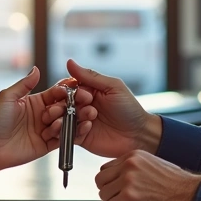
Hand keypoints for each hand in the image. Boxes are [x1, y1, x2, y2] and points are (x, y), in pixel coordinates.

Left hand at [0, 67, 90, 171]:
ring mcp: (46, 130)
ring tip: (61, 120)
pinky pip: (62, 138)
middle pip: (63, 107)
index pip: (55, 93)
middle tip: (69, 106)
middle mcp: (43, 115)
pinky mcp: (47, 145)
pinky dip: (66, 134)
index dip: (64, 91)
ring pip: (65, 122)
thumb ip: (24, 84)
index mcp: (35, 102)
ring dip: (67, 120)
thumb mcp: (7, 98)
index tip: (71, 88)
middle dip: (69, 106)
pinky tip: (63, 130)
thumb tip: (36, 68)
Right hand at [43, 59, 160, 157]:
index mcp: (87, 91)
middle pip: (61, 103)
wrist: (139, 135)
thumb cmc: (129, 109)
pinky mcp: (80, 138)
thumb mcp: (112, 87)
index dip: (69, 90)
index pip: (67, 87)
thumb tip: (70, 62)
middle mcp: (80, 106)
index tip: (81, 95)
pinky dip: (75, 130)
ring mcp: (79, 122)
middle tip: (79, 108)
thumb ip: (90, 76)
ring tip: (84, 117)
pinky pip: (68, 135)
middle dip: (65, 105)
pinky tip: (88, 127)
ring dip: (67, 118)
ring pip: (61, 119)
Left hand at [95, 150, 200, 200]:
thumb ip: (135, 170)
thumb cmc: (178, 187)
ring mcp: (128, 180)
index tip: (119, 191)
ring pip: (103, 194)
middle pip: (100, 180)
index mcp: (134, 156)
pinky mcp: (128, 196)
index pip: (107, 168)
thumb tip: (120, 182)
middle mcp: (129, 165)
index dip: (112, 183)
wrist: (192, 196)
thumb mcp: (154, 167)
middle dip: (109, 193)